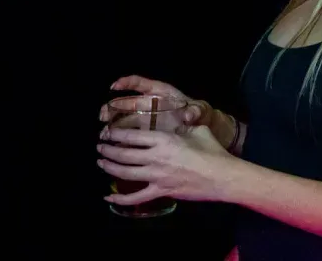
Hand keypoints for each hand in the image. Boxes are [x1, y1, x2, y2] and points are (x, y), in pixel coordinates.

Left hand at [98, 124, 234, 204]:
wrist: (222, 176)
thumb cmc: (213, 150)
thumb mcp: (198, 130)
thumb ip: (184, 125)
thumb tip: (178, 122)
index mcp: (164, 140)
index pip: (132, 135)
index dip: (116, 133)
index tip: (108, 132)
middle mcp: (155, 157)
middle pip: (123, 154)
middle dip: (108, 150)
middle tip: (100, 146)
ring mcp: (156, 176)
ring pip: (125, 173)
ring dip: (109, 167)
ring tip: (101, 162)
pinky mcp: (160, 192)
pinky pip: (135, 198)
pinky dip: (119, 200)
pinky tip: (108, 198)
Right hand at [100, 75, 211, 130]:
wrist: (201, 128)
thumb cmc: (199, 113)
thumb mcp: (200, 110)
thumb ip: (196, 111)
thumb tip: (189, 114)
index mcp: (162, 93)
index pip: (141, 83)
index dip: (127, 82)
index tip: (114, 86)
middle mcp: (150, 104)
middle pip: (127, 102)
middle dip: (113, 107)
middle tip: (102, 116)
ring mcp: (146, 118)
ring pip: (125, 118)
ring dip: (113, 125)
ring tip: (104, 133)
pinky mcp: (146, 132)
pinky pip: (130, 133)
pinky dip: (121, 139)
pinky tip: (113, 146)